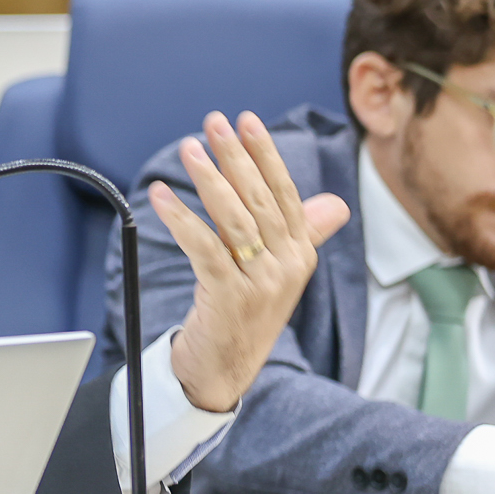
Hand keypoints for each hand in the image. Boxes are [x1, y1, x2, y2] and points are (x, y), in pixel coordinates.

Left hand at [153, 111, 350, 411]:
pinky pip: (204, 249)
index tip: (246, 121)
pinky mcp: (230, 297)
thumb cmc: (245, 315)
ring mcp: (261, 283)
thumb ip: (303, 235)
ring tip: (189, 149)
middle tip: (214, 122)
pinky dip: (181, 218)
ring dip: (209, 180)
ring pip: (234, 220)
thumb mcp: (279, 273)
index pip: (285, 193)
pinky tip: (161, 196)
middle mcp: (287, 266)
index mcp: (299, 253)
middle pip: (260, 200)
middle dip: (236, 157)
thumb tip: (334, 204)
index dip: (265, 155)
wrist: (224, 372)